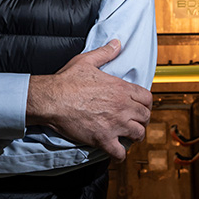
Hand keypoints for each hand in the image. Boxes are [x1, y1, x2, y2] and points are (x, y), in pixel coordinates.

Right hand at [26, 40, 151, 160]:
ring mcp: (114, 124)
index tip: (140, 106)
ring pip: (138, 135)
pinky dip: (120, 155)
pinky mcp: (103, 139)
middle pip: (145, 117)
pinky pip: (120, 153)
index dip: (145, 103)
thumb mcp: (87, 61)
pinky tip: (116, 151)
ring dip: (134, 136)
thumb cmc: (66, 81)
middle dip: (141, 120)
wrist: (51, 99)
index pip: (147, 98)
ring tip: (127, 136)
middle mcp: (122, 106)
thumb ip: (105, 52)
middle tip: (134, 121)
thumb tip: (116, 43)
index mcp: (121, 88)